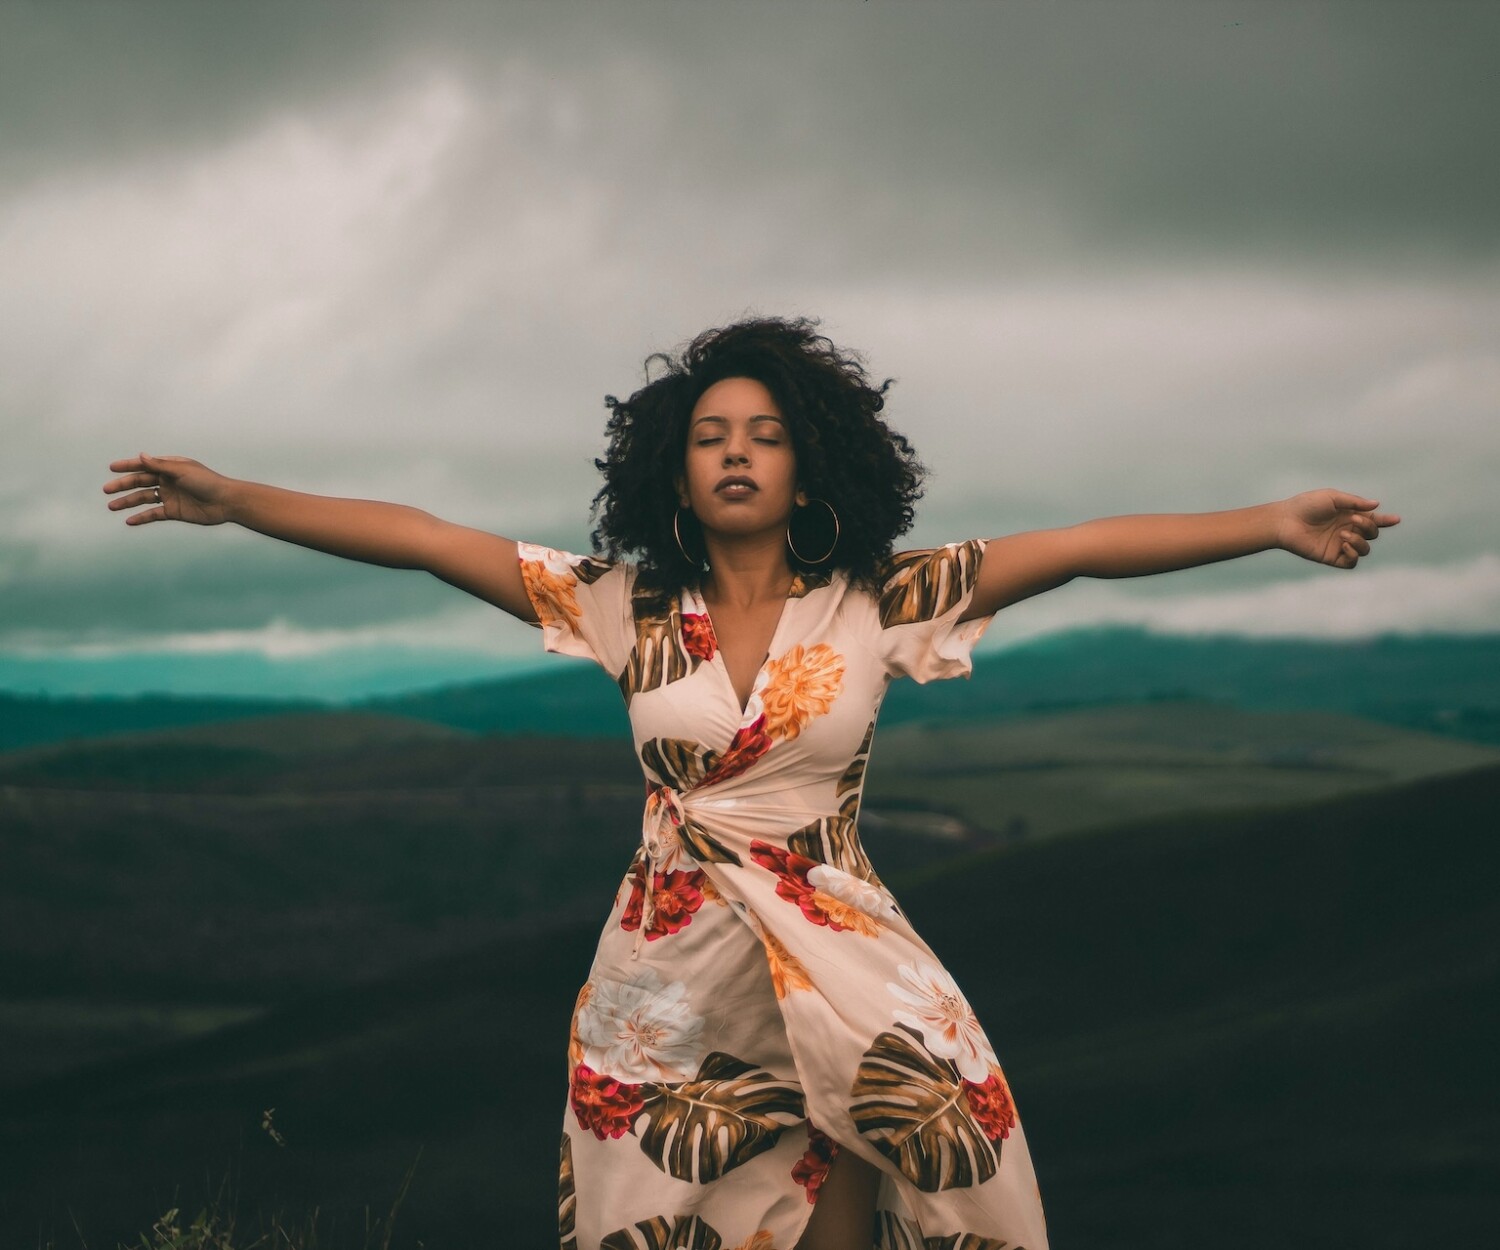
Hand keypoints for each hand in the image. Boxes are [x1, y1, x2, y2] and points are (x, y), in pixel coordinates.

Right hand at [103, 453, 234, 525]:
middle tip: (106, 490)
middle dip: (123, 485)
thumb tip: (141, 455)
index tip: (111, 467)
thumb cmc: (208, 482)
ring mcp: (170, 496)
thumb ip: (160, 465)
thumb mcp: (182, 471)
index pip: (144, 465)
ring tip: (111, 506)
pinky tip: (129, 520)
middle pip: (140, 482)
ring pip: (144, 499)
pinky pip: (153, 514)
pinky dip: (141, 517)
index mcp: (170, 467)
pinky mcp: (174, 511)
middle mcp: (168, 481)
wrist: (227, 502)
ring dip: (128, 502)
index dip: (128, 466)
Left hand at [1275, 489, 1400, 568]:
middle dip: (1369, 527)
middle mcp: (1346, 530)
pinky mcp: (1331, 557)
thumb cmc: (1306, 505)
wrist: (1285, 521)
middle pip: (1372, 534)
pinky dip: (1353, 554)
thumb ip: (1354, 502)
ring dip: (1360, 541)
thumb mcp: (1332, 497)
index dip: (1385, 520)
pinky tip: (1343, 544)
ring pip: (1365, 549)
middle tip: (1352, 520)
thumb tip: (1376, 505)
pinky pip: (1352, 562)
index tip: (1396, 519)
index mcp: (1348, 515)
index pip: (1372, 519)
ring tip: (1344, 534)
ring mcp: (1339, 544)